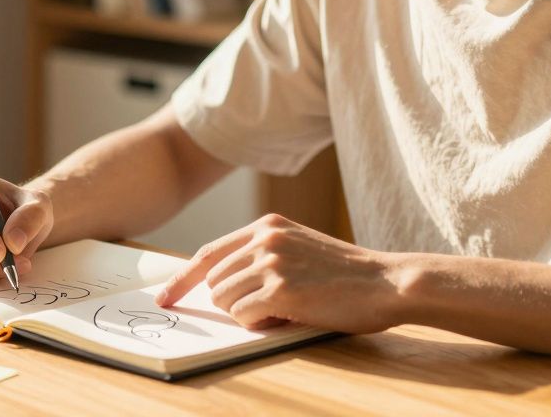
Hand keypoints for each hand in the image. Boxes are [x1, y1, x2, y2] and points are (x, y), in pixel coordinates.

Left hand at [153, 214, 401, 333]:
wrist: (386, 282)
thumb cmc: (345, 274)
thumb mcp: (298, 248)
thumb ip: (261, 256)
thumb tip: (217, 286)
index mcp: (267, 226)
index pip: (207, 253)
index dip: (181, 278)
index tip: (164, 296)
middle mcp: (264, 239)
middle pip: (213, 282)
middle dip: (232, 303)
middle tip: (269, 308)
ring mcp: (271, 262)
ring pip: (224, 300)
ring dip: (246, 314)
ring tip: (282, 310)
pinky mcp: (280, 289)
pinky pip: (243, 317)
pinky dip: (257, 325)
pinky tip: (286, 317)